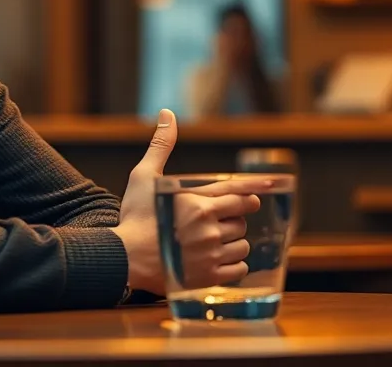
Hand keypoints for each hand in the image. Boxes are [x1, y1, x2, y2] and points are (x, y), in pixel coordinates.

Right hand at [112, 109, 263, 295]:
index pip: (239, 191)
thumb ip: (161, 146)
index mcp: (197, 202)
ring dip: (232, 241)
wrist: (121, 260)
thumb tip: (167, 113)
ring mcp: (210, 253)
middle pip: (241, 217)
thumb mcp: (144, 177)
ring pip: (242, 243)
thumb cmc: (134, 218)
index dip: (256, 188)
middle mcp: (208, 227)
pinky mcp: (208, 277)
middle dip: (233, 216)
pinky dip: (233, 265)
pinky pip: (239, 268)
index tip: (270, 185)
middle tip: (216, 220)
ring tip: (212, 242)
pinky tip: (217, 260)